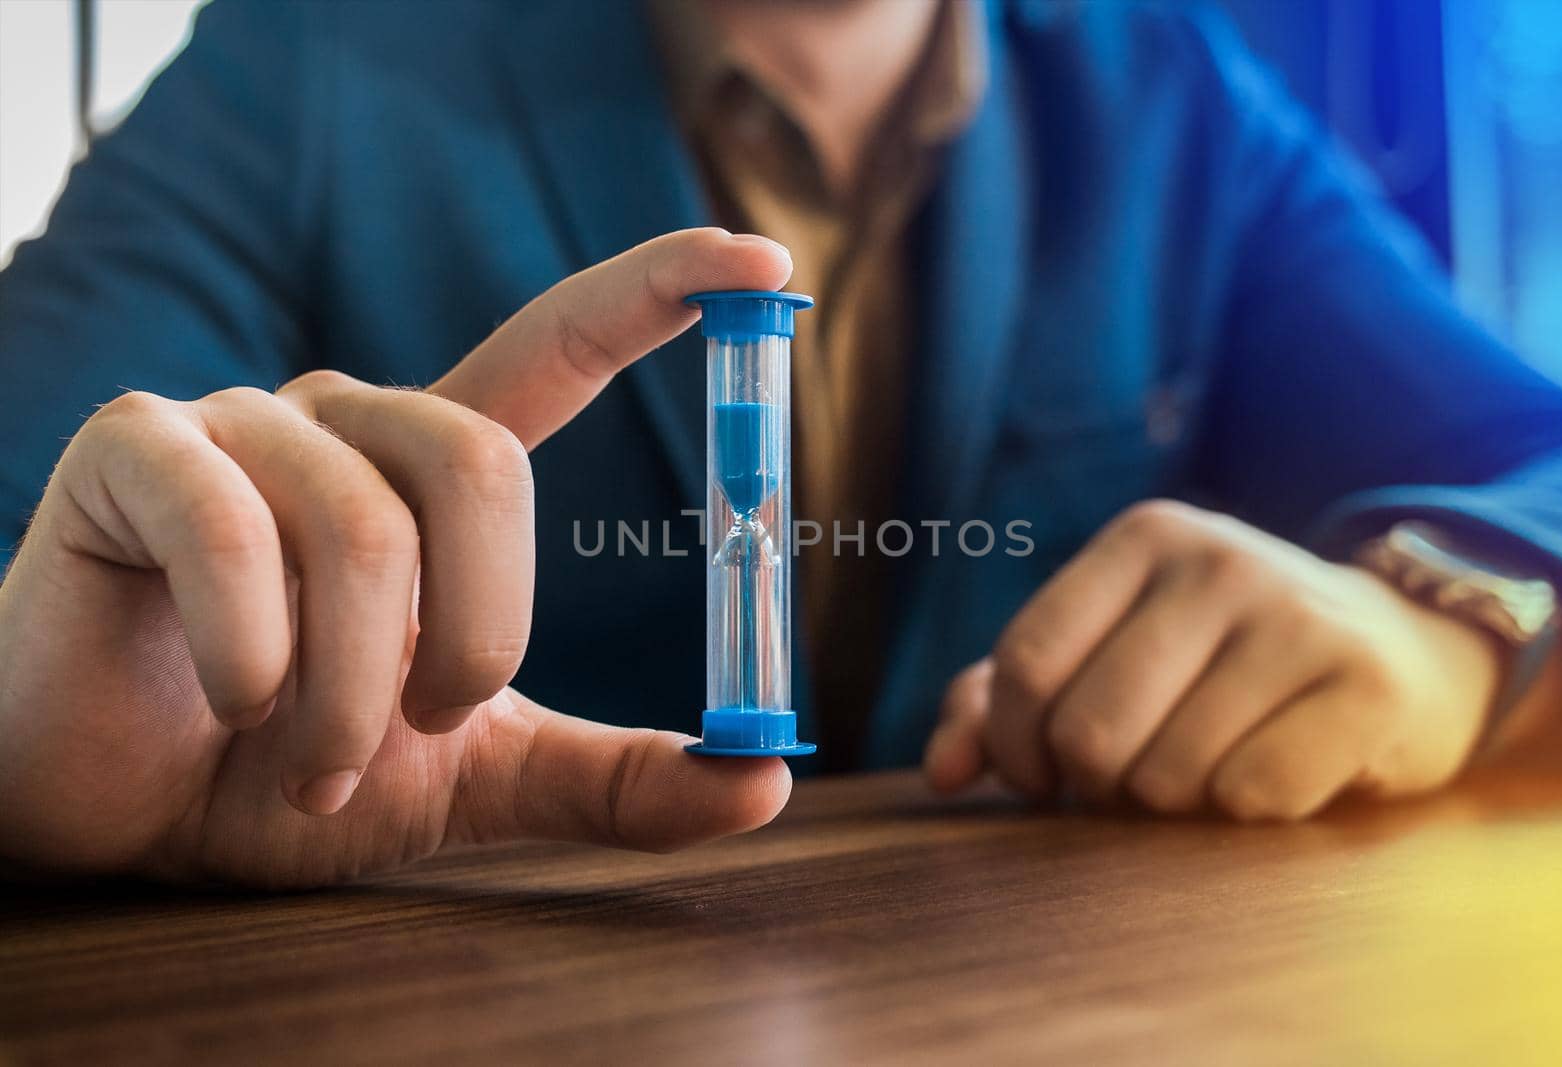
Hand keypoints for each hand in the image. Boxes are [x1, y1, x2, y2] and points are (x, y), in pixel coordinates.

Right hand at [0, 229, 794, 885]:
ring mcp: (240, 423)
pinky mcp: (135, 449)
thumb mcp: (475, 777)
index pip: (556, 345)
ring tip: (305, 762)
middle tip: (417, 726)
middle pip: (479, 464)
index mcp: (431, 475)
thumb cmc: (284, 769)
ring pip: (365, 527)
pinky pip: (231, 530)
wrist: (115, 814)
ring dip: (347, 697)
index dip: (656, 291)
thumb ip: (612, 777)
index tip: (762, 258)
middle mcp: (346, 422)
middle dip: (472, 636)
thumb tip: (766, 779)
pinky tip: (226, 702)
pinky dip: (250, 655)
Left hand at [923, 500, 1503, 818]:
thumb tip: (943, 773)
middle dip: (1094, 783)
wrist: (1399, 652)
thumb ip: (1004, 700)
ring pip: (1168, 775)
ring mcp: (1299, 617)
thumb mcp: (1110, 651)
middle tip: (1129, 778)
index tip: (1038, 773)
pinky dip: (1245, 812)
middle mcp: (1220, 560)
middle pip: (1090, 729)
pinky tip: (1269, 771)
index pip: (1025, 659)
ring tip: (1204, 765)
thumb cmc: (1218, 663)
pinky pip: (1252, 796)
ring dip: (1171, 803)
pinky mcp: (1366, 686)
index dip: (1012, 743)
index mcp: (1143, 539)